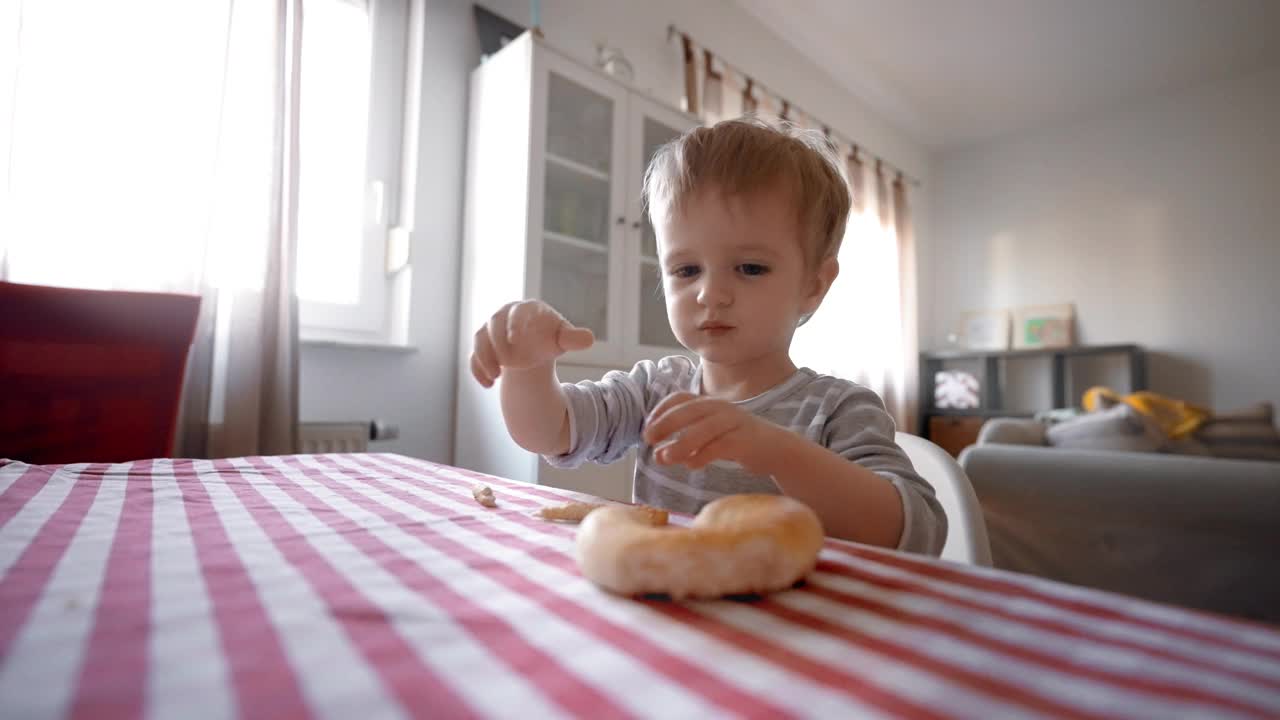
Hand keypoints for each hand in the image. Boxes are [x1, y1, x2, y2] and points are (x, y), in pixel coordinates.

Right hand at [470, 300, 593, 387]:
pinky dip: (477, 369)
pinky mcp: (482, 347)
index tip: (514, 338)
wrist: (533, 346)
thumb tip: (589, 339)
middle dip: (497, 343)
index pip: (517, 311)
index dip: (514, 323)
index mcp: (525, 309)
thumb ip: (573, 338)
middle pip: (493, 324)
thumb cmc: (550, 337)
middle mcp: (504, 316)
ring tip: (495, 377)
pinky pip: (473, 356)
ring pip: (479, 339)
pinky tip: (487, 384)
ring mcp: (490, 331)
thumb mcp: (563, 338)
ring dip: (484, 357)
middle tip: (506, 363)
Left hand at [642, 392, 782, 472]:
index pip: (679, 398)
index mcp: (709, 404)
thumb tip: (657, 454)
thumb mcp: (710, 435)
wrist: (776, 448)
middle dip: (665, 424)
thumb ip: (686, 441)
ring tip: (664, 457)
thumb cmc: (737, 441)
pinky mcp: (745, 439)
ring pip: (703, 430)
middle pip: (688, 411)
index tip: (647, 428)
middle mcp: (720, 408)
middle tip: (648, 439)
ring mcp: (734, 422)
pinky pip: (720, 446)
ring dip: (680, 444)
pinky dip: (702, 455)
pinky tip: (691, 465)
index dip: (660, 411)